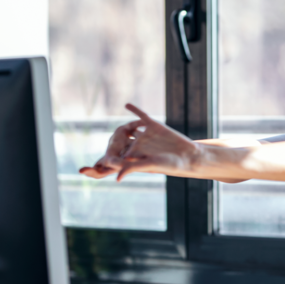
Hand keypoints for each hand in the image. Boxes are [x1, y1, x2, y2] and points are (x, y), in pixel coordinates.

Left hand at [79, 104, 199, 181]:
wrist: (189, 154)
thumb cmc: (171, 164)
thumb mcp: (150, 165)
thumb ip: (132, 168)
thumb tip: (117, 178)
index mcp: (134, 155)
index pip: (117, 155)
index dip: (106, 158)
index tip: (94, 166)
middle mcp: (138, 144)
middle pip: (121, 142)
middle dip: (113, 143)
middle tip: (106, 142)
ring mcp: (145, 134)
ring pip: (130, 128)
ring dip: (122, 128)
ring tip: (117, 129)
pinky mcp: (154, 125)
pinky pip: (142, 116)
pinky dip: (135, 110)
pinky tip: (127, 105)